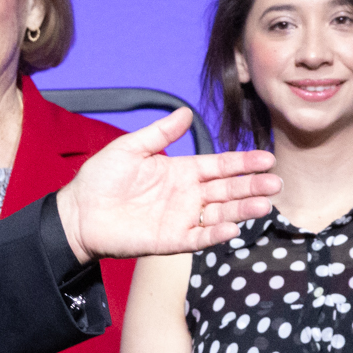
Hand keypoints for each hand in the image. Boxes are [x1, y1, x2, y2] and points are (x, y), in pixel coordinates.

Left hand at [54, 109, 280, 260]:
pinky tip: (232, 229)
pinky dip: (214, 235)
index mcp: (181, 171)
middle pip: (227, 190)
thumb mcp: (130, 148)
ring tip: (264, 205)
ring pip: (220, 214)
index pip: (220, 166)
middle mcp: (187, 195)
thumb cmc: (100, 179)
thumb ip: (159, 133)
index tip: (267, 159)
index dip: (244, 163)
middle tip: (275, 183)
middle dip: (252, 186)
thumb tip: (186, 113)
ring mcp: (180, 218)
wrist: (76, 213)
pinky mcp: (169, 240)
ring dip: (242, 210)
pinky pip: (197, 238)